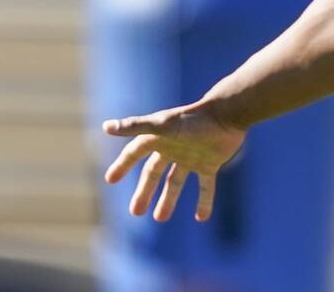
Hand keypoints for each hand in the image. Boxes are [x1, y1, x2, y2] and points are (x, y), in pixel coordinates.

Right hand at [102, 103, 245, 221]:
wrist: (227, 115)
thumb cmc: (193, 119)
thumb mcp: (162, 125)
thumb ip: (135, 126)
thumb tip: (106, 126)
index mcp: (160, 138)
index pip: (135, 153)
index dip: (123, 165)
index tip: (111, 179)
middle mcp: (174, 148)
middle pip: (154, 173)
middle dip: (144, 192)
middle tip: (135, 212)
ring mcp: (192, 157)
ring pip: (176, 182)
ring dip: (168, 200)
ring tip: (160, 218)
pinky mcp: (211, 163)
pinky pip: (206, 186)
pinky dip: (204, 201)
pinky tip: (202, 217)